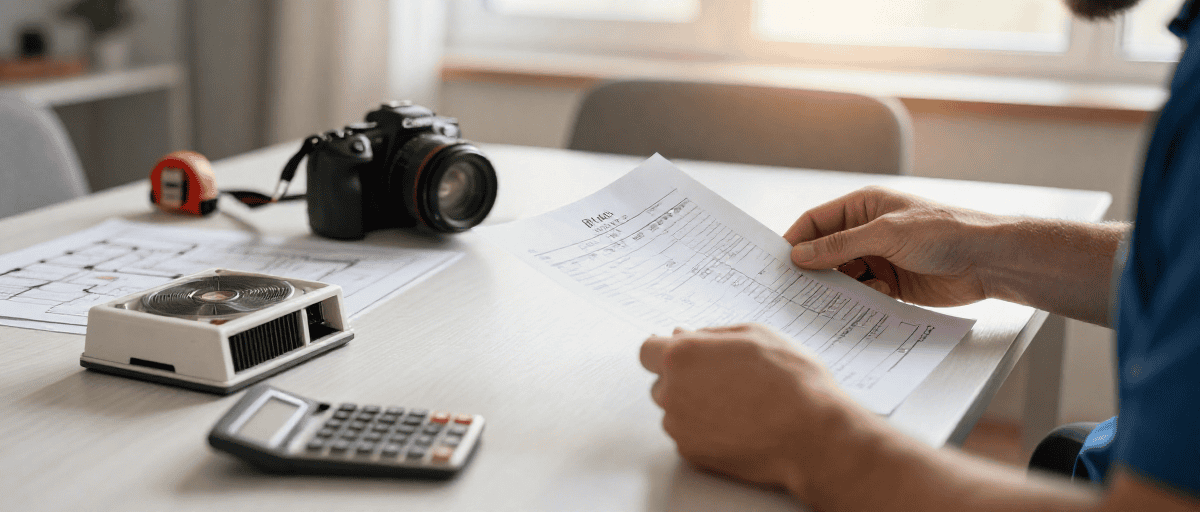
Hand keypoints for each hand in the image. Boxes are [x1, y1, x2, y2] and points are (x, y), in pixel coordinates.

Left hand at [639, 323, 870, 497]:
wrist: (811, 433)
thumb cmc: (791, 380)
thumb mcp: (755, 334)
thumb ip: (710, 334)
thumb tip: (682, 335)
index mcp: (683, 355)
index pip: (648, 351)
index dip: (666, 351)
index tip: (684, 356)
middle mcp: (672, 391)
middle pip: (662, 382)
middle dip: (684, 379)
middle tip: (725, 380)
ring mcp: (679, 425)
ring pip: (674, 410)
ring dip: (694, 406)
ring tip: (738, 404)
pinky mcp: (691, 452)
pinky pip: (688, 435)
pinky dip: (705, 430)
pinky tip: (737, 424)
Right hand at [784, 186, 996, 307]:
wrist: (989, 261)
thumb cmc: (943, 231)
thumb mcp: (886, 234)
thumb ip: (841, 245)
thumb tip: (799, 255)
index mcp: (863, 207)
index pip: (816, 222)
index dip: (795, 240)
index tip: (776, 263)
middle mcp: (867, 232)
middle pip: (825, 252)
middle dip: (812, 269)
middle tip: (792, 290)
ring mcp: (879, 259)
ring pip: (842, 276)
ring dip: (836, 289)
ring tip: (826, 302)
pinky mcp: (892, 285)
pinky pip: (862, 294)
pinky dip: (857, 301)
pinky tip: (861, 305)